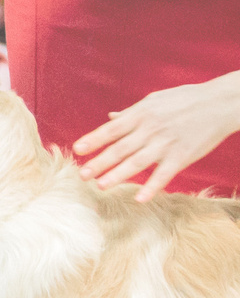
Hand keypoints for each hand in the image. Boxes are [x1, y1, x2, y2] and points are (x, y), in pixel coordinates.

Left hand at [73, 73, 239, 200]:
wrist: (220, 103)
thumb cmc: (186, 99)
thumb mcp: (155, 100)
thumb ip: (132, 112)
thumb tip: (111, 117)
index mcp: (141, 114)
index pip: (111, 129)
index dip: (93, 140)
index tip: (77, 150)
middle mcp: (150, 130)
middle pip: (119, 149)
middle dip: (99, 162)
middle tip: (82, 174)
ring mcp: (165, 144)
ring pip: (137, 162)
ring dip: (118, 175)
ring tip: (101, 186)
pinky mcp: (182, 156)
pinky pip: (164, 174)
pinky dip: (152, 187)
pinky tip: (139, 198)